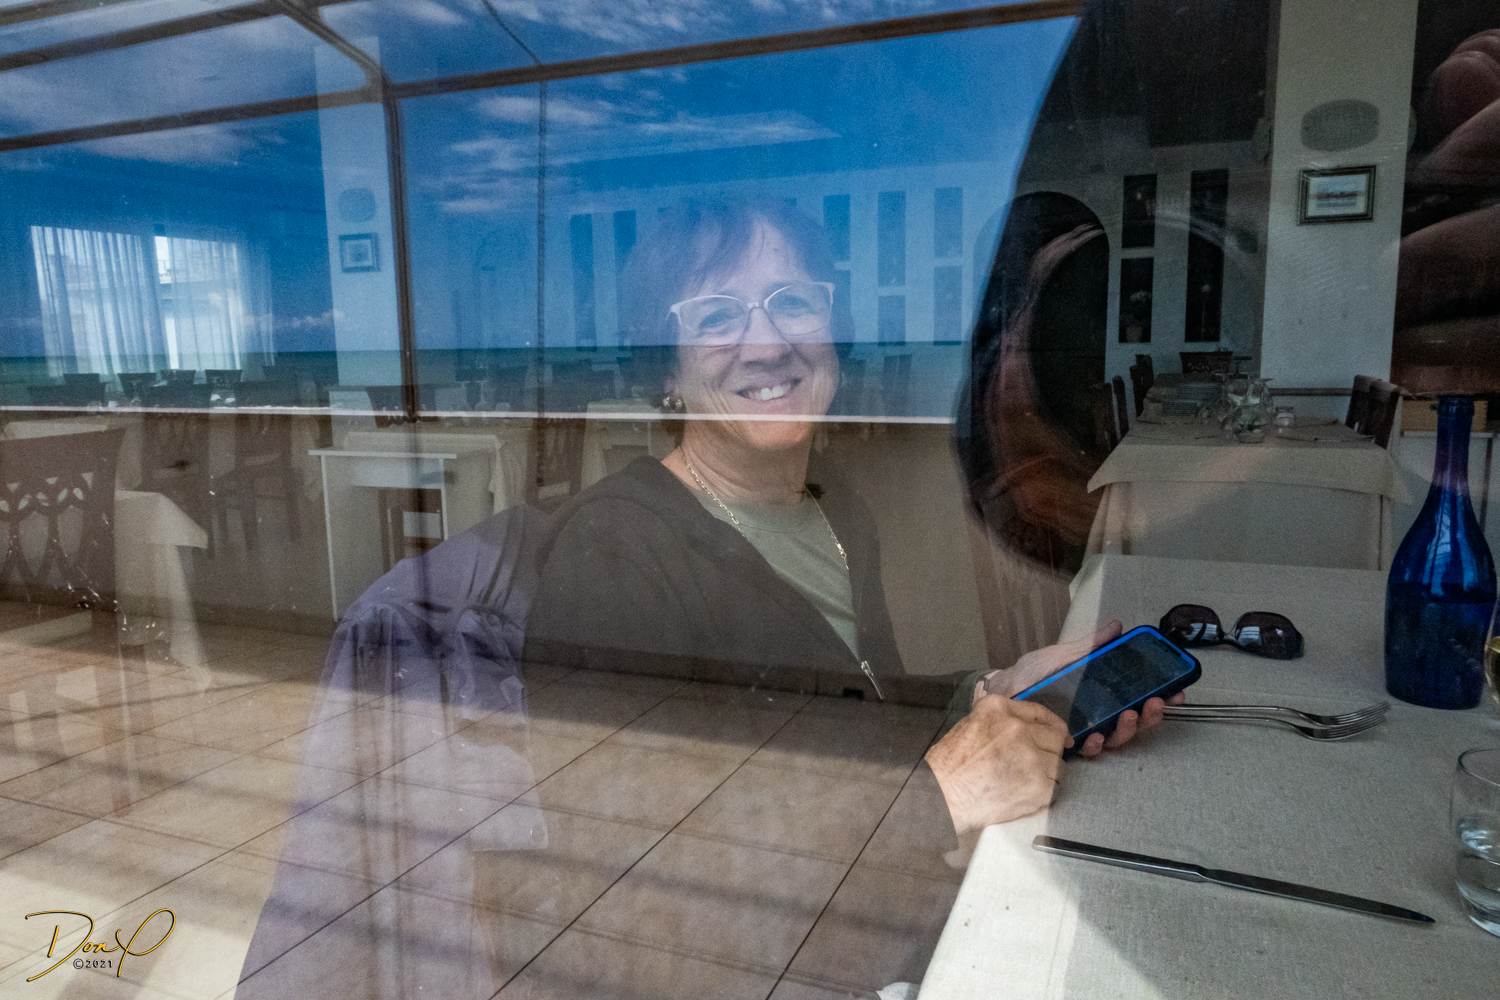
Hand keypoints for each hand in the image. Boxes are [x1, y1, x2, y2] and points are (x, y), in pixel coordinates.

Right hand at [925, 694, 1069, 834]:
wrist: (942, 796)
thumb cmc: (949, 765)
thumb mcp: (971, 723)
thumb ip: (1001, 719)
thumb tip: (1029, 726)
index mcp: (999, 710)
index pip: (1040, 712)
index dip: (1054, 725)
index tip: (1061, 734)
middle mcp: (1019, 729)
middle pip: (1055, 738)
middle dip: (1049, 751)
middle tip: (1036, 763)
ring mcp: (1032, 758)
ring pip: (1058, 764)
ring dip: (1048, 773)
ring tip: (1026, 781)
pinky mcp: (1038, 786)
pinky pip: (1055, 787)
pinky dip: (1044, 792)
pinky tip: (1025, 793)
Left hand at [979, 619, 1185, 759]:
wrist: (999, 692)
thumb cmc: (1028, 675)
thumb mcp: (1061, 655)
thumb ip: (1089, 644)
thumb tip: (1116, 627)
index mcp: (1099, 694)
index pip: (1136, 698)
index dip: (1159, 697)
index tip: (1176, 691)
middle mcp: (1095, 716)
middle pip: (1133, 722)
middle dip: (1150, 715)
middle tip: (1156, 702)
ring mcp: (1082, 733)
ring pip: (1115, 739)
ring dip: (1127, 729)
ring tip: (1128, 715)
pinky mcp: (1065, 747)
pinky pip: (1086, 752)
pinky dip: (1094, 745)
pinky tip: (1093, 737)